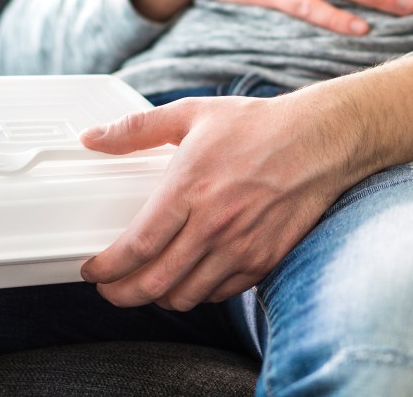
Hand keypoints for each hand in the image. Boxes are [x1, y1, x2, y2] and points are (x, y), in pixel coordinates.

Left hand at [78, 94, 360, 310]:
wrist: (320, 141)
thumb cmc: (258, 126)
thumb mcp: (192, 114)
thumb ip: (137, 129)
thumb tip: (92, 138)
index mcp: (190, 188)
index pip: (137, 246)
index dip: (107, 268)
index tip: (92, 269)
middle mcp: (214, 224)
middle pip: (155, 282)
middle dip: (122, 294)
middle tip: (109, 289)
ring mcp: (241, 247)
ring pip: (186, 296)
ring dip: (158, 298)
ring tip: (145, 286)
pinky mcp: (264, 259)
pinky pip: (219, 293)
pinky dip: (196, 294)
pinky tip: (187, 279)